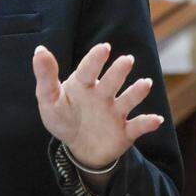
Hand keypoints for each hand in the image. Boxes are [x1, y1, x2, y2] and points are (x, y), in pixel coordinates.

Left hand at [33, 43, 163, 170]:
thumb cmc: (64, 117)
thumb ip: (45, 76)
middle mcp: (103, 95)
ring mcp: (116, 112)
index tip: (104, 48)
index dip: (96, 59)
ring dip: (137, 92)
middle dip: (119, 72)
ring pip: (128, 100)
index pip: (89, 70)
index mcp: (84, 85)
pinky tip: (156, 120)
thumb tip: (40, 50)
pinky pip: (138, 126)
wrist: (80, 147)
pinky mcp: (125, 131)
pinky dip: (148, 123)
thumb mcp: (49, 99)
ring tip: (145, 84)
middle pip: (111, 81)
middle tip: (127, 60)